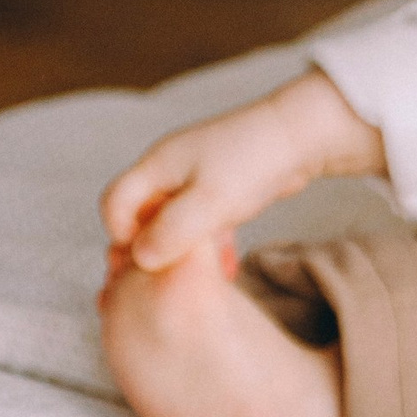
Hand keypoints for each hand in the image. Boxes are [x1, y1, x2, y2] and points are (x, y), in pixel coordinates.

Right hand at [99, 67, 384, 271]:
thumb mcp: (210, 202)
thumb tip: (139, 258)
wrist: (302, 136)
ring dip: (182, 250)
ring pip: (172, 220)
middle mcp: (169, 168)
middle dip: (150, 247)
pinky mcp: (220, 186)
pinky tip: (228, 266)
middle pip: (140, 214)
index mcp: (156, 165)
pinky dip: (208, 243)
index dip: (120, 235)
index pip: (114, 203)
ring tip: (199, 278)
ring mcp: (195, 176)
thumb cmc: (252, 164)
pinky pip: (201, 221)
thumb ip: (171, 231)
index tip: (144, 261)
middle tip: (167, 280)